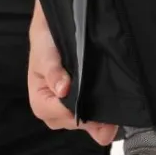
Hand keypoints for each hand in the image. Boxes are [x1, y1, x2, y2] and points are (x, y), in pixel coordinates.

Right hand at [28, 10, 117, 146]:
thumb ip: (53, 71)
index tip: (94, 110)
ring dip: (99, 122)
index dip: (77, 113)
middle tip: (112, 117)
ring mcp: (67, 109)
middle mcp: (52, 109)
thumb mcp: (45, 53)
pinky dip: (102, 119)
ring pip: (84, 123)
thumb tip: (62, 89)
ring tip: (115, 115)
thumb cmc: (45, 43)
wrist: (52, 31)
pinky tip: (113, 114)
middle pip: (73, 123)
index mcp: (40, 100)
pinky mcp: (80, 105)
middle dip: (92, 121)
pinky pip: (91, 118)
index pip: (59, 114)